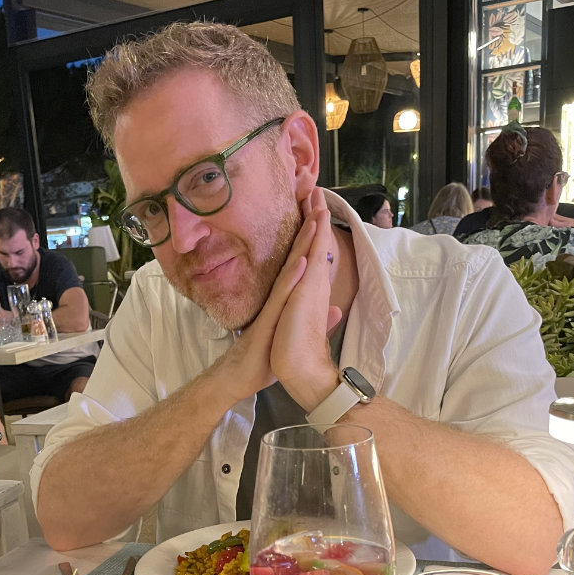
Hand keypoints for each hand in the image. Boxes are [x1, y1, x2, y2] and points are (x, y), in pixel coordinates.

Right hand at [209, 216, 316, 403]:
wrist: (239, 377)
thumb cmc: (263, 359)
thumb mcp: (294, 337)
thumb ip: (316, 322)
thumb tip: (334, 310)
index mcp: (286, 299)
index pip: (303, 262)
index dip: (314, 238)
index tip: (323, 212)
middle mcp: (279, 296)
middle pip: (296, 256)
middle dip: (307, 227)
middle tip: (314, 196)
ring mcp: (273, 306)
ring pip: (291, 270)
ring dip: (302, 244)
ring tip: (314, 218)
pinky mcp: (268, 320)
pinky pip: (282, 296)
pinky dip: (293, 278)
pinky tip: (302, 261)